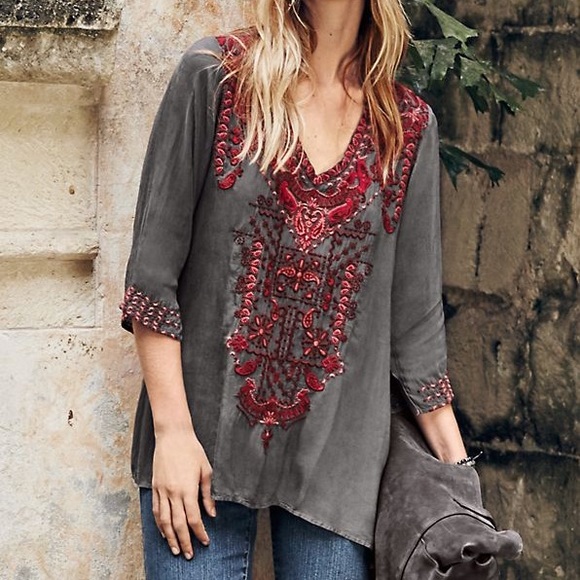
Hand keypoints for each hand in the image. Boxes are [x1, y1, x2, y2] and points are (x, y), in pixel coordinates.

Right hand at [151, 429, 215, 558]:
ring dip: (169, 537)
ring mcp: (162, 490)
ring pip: (164, 521)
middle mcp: (173, 493)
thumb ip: (207, 494)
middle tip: (189, 554)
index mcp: (188, 489)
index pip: (193, 519)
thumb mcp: (205, 470)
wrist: (173, 435)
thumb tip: (211, 513)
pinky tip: (164, 531)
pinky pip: (156, 510)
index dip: (199, 533)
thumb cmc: (192, 450)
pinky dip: (159, 524)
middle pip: (177, 524)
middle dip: (184, 541)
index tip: (205, 541)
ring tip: (175, 549)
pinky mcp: (155, 486)